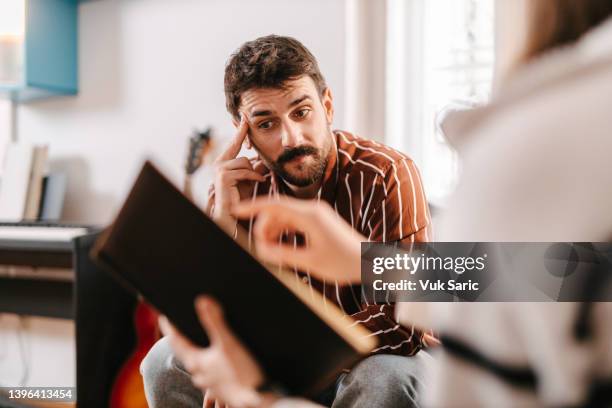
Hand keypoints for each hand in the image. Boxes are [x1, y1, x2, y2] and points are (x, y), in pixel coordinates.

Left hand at [160, 296, 266, 407]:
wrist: (259, 398)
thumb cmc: (242, 371)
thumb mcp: (228, 343)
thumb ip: (214, 321)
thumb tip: (201, 300)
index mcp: (197, 362)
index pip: (176, 342)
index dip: (169, 328)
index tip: (163, 316)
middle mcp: (200, 375)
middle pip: (185, 356)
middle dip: (182, 342)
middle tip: (180, 330)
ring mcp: (211, 385)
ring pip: (198, 369)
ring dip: (196, 357)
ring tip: (199, 347)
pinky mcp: (223, 391)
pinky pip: (211, 377)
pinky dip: (210, 368)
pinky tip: (218, 366)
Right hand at [212, 116, 265, 225]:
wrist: (232, 213)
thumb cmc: (240, 197)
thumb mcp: (250, 178)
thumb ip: (256, 167)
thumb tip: (265, 158)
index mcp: (224, 161)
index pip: (234, 143)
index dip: (240, 130)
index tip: (244, 117)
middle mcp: (219, 163)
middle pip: (240, 150)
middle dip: (248, 148)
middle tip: (254, 140)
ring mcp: (219, 169)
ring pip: (245, 162)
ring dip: (254, 172)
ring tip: (256, 181)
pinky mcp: (223, 176)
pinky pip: (245, 171)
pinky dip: (254, 177)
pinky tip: (258, 182)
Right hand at [232, 197, 362, 282]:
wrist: (370, 262)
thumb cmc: (345, 262)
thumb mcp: (311, 262)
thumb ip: (283, 255)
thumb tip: (262, 251)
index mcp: (310, 216)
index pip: (274, 204)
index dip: (253, 206)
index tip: (236, 210)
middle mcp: (312, 210)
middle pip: (276, 211)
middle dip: (264, 227)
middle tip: (262, 250)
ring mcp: (316, 215)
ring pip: (284, 217)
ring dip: (273, 232)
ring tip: (273, 253)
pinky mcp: (318, 222)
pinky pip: (293, 222)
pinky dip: (284, 233)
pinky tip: (282, 249)